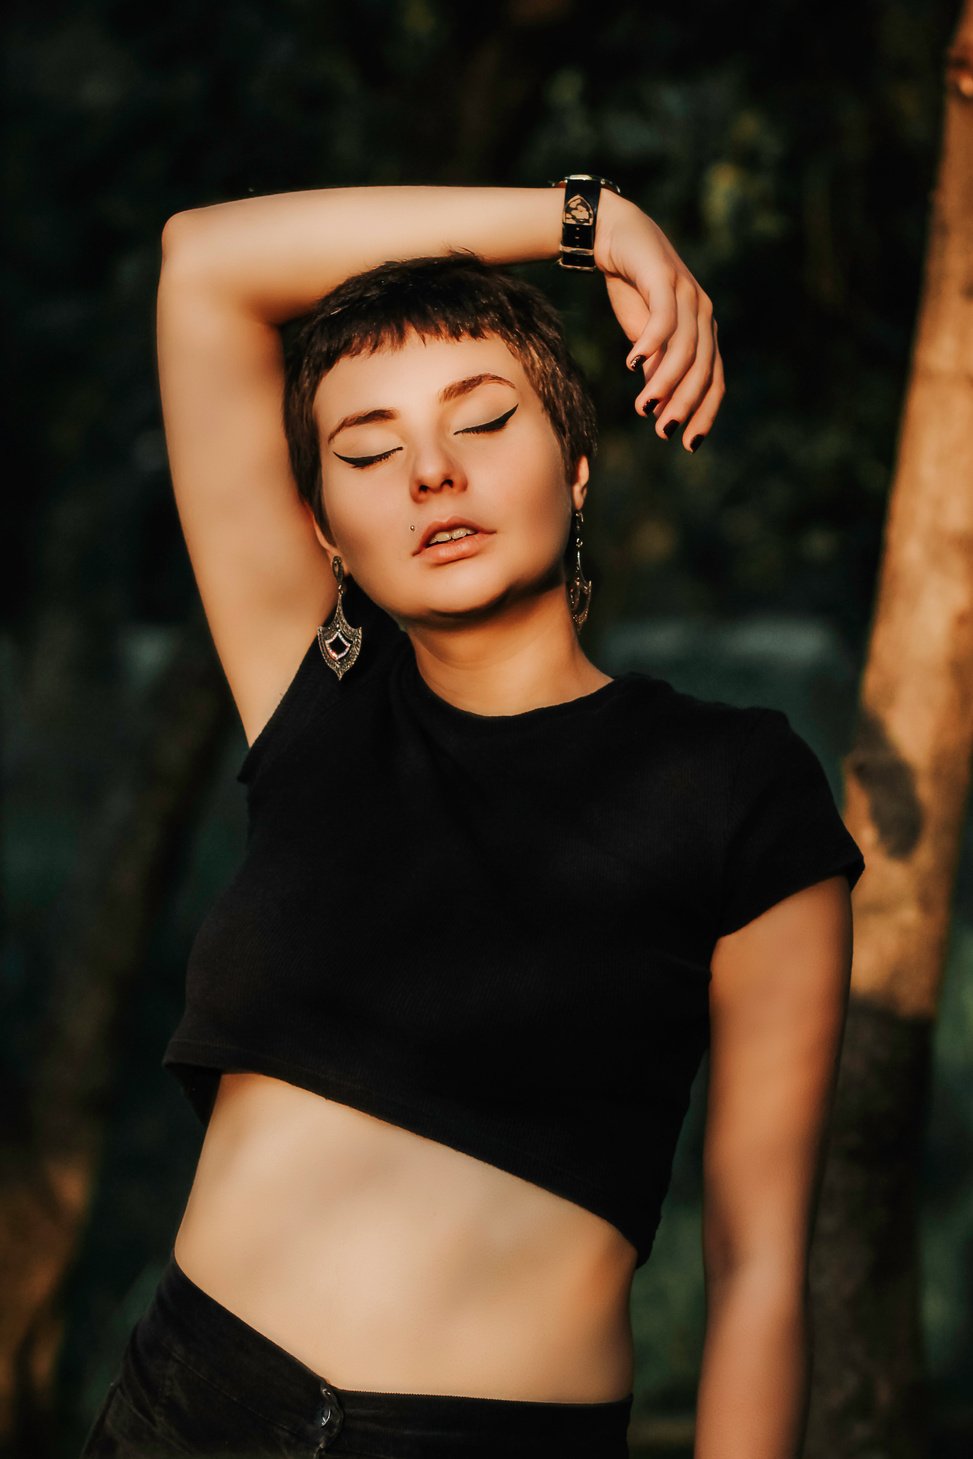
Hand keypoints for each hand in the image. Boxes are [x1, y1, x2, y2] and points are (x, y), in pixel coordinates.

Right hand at [594, 194, 723, 449]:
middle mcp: (703, 314)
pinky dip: (650, 343)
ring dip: (664, 381)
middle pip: (703, 368)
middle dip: (685, 404)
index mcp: (703, 332)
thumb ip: (655, 368)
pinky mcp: (664, 277)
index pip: (714, 380)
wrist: (616, 237)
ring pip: (684, 348)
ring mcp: (686, 294)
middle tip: (664, 432)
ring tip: (643, 406)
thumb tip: (658, 410)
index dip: (704, 413)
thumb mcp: (644, 338)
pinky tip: (631, 363)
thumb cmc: (633, 290)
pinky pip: (663, 318)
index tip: (689, 444)